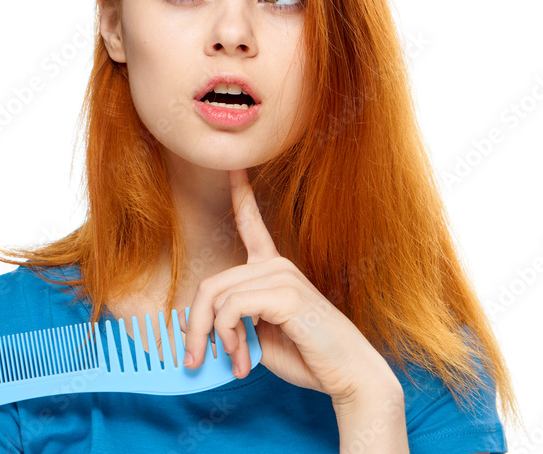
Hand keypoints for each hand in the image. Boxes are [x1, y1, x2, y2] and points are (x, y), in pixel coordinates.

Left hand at [180, 169, 396, 402]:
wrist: (348, 375)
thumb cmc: (307, 356)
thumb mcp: (259, 336)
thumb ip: (233, 322)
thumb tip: (195, 326)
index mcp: (274, 270)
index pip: (252, 224)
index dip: (241, 194)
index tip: (232, 167)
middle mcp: (277, 265)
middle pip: (212, 283)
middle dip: (196, 326)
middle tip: (195, 359)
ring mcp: (283, 276)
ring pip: (218, 297)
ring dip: (216, 338)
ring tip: (234, 363)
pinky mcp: (286, 293)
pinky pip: (232, 308)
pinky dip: (228, 337)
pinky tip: (244, 358)